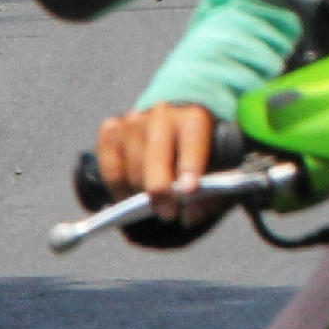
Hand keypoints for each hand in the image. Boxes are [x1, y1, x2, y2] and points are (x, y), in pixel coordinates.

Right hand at [94, 103, 216, 225]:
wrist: (177, 129)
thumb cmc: (204, 153)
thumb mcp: (219, 169)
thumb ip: (212, 193)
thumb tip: (191, 216)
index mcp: (195, 115)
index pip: (193, 138)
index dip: (190, 164)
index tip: (188, 191)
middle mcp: (162, 113)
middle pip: (155, 152)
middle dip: (159, 187)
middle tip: (168, 214)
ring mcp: (133, 120)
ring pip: (130, 162)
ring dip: (139, 191)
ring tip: (151, 208)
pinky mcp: (111, 130)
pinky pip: (109, 166)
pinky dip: (117, 187)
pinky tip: (129, 198)